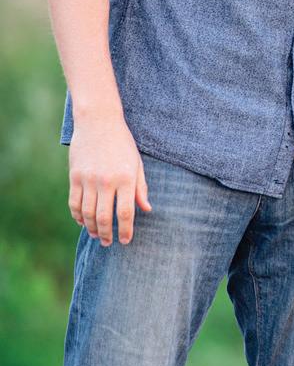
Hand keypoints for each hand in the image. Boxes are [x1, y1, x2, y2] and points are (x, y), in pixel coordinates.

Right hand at [68, 114, 150, 245]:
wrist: (99, 122)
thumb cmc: (123, 144)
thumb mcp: (137, 164)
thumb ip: (141, 188)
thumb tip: (147, 209)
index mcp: (126, 178)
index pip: (126, 212)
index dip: (126, 230)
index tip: (126, 240)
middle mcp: (106, 181)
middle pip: (104, 217)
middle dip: (106, 234)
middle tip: (108, 243)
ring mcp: (88, 179)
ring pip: (88, 213)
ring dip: (91, 228)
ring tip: (96, 235)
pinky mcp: (74, 177)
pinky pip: (74, 203)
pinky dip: (78, 216)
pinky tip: (83, 222)